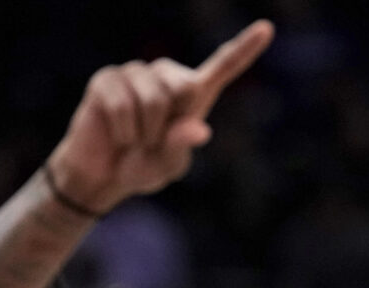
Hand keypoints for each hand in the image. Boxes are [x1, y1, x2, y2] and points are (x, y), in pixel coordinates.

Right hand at [44, 21, 272, 213]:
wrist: (102, 176)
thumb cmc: (141, 168)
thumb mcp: (168, 166)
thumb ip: (182, 148)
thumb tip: (199, 129)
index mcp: (192, 94)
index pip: (223, 66)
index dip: (244, 48)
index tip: (266, 29)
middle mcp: (165, 76)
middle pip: (183, 86)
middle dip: (168, 123)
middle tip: (152, 140)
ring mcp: (135, 73)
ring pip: (152, 99)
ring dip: (143, 133)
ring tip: (133, 139)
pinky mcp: (107, 79)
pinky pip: (122, 105)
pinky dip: (123, 132)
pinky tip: (117, 135)